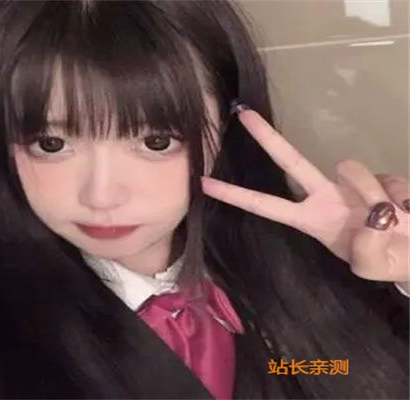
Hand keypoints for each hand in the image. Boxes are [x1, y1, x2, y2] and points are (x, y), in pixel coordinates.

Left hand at [201, 108, 409, 286]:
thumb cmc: (390, 260)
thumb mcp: (371, 266)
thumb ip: (368, 254)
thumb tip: (372, 219)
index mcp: (312, 220)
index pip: (266, 206)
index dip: (236, 195)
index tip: (204, 182)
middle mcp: (325, 196)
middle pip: (291, 161)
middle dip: (267, 137)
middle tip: (242, 114)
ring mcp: (351, 183)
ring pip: (353, 170)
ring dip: (375, 195)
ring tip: (393, 221)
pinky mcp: (380, 175)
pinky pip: (389, 179)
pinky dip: (401, 197)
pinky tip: (406, 211)